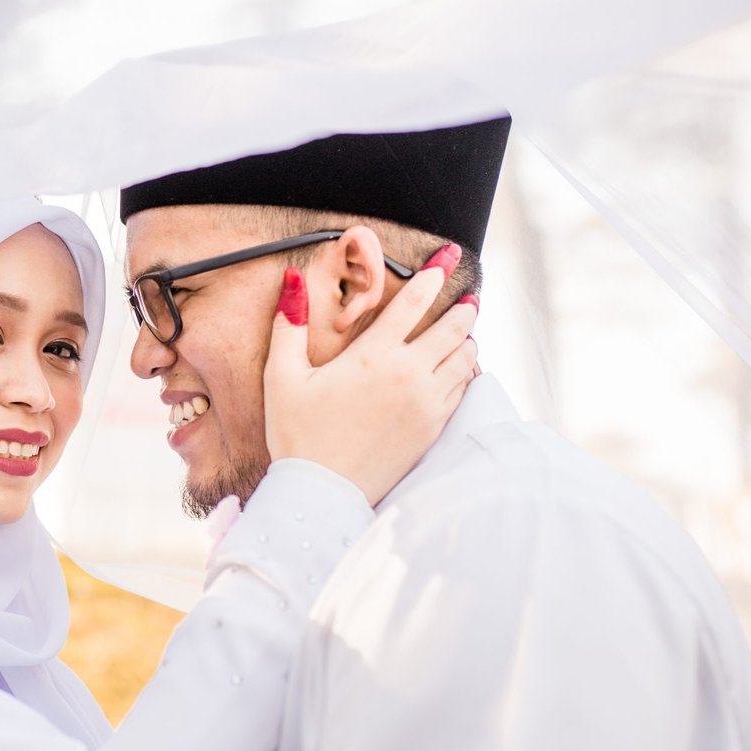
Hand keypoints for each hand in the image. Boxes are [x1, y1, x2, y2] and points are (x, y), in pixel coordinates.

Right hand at [263, 257, 478, 505]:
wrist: (322, 493)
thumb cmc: (297, 434)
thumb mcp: (282, 377)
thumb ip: (288, 325)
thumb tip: (291, 280)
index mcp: (373, 356)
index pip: (414, 302)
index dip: (434, 274)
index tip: (447, 257)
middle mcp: (408, 375)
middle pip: (454, 327)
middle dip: (462, 307)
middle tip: (467, 298)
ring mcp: (426, 403)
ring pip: (466, 358)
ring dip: (467, 340)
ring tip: (464, 332)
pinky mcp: (434, 428)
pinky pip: (463, 389)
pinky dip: (465, 372)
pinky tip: (458, 368)